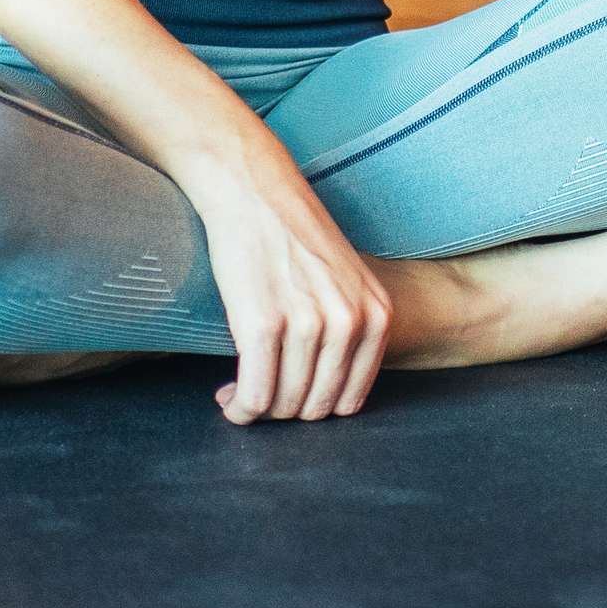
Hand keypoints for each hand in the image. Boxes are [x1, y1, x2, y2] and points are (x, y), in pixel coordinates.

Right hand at [187, 153, 392, 422]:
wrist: (255, 194)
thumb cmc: (295, 239)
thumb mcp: (348, 283)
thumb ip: (352, 332)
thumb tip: (328, 397)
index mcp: (378, 314)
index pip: (350, 400)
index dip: (314, 410)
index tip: (289, 398)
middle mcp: (351, 322)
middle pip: (315, 408)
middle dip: (283, 413)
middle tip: (259, 396)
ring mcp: (310, 324)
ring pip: (283, 407)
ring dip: (256, 411)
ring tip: (240, 396)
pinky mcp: (264, 324)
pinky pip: (255, 397)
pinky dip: (239, 407)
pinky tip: (228, 395)